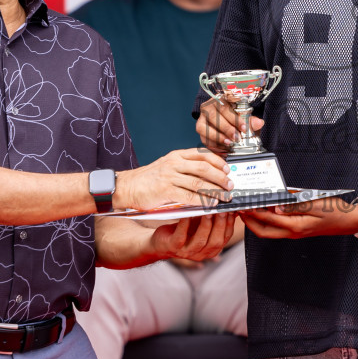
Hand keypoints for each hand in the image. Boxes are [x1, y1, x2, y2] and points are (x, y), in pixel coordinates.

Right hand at [115, 148, 231, 210]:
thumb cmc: (149, 179)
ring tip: (225, 196)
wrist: (127, 187)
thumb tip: (209, 174)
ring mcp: (170, 176)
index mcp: (177, 155)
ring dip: (215, 190)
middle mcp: (174, 163)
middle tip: (231, 185)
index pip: (203, 154)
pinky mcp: (165, 190)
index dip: (218, 161)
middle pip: (204, 167)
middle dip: (221, 177)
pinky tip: (210, 204)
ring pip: (199, 182)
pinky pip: (189, 195)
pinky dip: (202, 200)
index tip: (228, 169)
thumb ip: (185, 167)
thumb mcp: (168, 166)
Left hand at [148, 213, 236, 262]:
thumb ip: (214, 217)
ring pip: (201, 241)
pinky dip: (185, 225)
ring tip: (208, 211)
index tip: (232, 209)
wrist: (161, 241)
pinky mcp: (173, 247)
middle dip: (220, 224)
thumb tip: (230, 203)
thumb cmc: (185, 230)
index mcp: (212, 249)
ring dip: (206, 225)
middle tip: (222, 209)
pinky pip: (181, 237)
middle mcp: (201, 253)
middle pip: (216, 241)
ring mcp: (187, 252)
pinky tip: (188, 214)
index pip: (225, 237)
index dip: (230, 224)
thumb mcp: (202, 224)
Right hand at [196, 97, 261, 155]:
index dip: (235, 119)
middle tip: (237, 138)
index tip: (244, 128)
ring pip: (204, 128)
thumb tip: (259, 123)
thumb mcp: (243, 114)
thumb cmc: (233, 114)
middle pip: (214, 117)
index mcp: (219, 99)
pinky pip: (203, 137)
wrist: (222, 116)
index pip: (226, 107)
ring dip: (217, 137)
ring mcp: (201, 118)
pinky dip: (213, 144)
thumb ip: (250, 120)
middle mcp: (208, 107)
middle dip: (226, 129)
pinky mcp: (199, 129)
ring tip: (229, 143)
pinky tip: (222, 148)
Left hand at [240, 196, 357, 239]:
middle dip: (248, 222)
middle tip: (238, 209)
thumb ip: (295, 206)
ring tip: (246, 208)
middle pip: (263, 231)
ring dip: (256, 221)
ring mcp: (294, 232)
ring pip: (269, 230)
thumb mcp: (316, 204)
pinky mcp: (296, 229)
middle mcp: (292, 232)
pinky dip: (267, 219)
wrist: (348, 221)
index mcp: (295, 226)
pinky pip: (277, 227)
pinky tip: (265, 208)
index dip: (253, 212)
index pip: (268, 219)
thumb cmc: (334, 211)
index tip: (242, 204)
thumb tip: (276, 207)